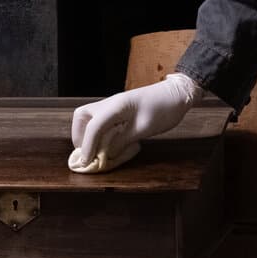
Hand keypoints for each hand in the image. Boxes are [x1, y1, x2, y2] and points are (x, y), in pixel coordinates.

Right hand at [69, 73, 203, 172]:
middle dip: (79, 135)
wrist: (176, 94)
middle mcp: (110, 104)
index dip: (87, 146)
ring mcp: (113, 105)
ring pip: (88, 116)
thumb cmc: (163, 109)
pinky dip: (97, 131)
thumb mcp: (145, 129)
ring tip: (93, 149)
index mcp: (116, 107)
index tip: (86, 163)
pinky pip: (100, 119)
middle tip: (86, 152)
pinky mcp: (118, 109)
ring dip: (86, 133)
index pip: (93, 127)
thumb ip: (123, 141)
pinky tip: (106, 142)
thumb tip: (107, 153)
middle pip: (81, 116)